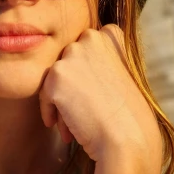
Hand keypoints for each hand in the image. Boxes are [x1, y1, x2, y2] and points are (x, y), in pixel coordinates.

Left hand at [38, 24, 162, 163]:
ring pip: (54, 80)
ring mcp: (72, 55)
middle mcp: (91, 37)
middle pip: (67, 63)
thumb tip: (75, 66)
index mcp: (111, 34)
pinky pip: (44, 95)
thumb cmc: (129, 115)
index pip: (83, 51)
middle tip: (85, 112)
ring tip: (77, 125)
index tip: (95, 97)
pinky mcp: (56, 76)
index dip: (86, 77)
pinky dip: (51, 112)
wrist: (128, 140)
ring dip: (62, 102)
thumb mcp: (121, 76)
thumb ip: (99, 62)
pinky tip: (67, 130)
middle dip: (72, 89)